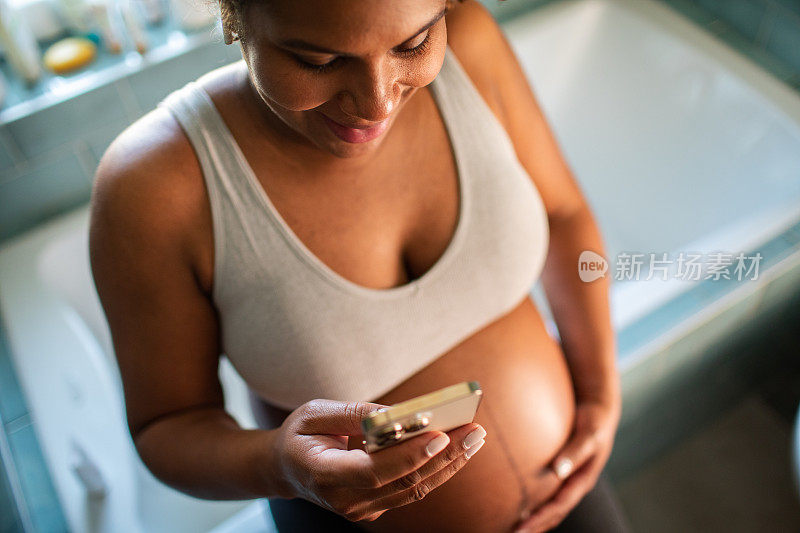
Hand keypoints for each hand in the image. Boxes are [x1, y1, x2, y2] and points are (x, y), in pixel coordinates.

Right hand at [270, 399, 486, 521]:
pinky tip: (456, 447)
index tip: (439, 435)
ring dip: (449, 464)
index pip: (372, 471)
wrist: (286, 468)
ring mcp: (361, 509)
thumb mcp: (315, 413)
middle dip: (443, 455)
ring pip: (414, 490)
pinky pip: (411, 489)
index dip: (407, 456)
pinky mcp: (375, 507)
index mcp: (322, 474)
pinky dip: (436, 467)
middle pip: (403, 483)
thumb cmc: (301, 435)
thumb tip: (395, 414)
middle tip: (473, 429)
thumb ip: (353, 413)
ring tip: (474, 437)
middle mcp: (344, 500)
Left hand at [513, 394, 620, 531]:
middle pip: (554, 513)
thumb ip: (575, 452)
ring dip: (534, 518)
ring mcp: (568, 480)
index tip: (522, 528)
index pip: (559, 507)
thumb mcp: (589, 434)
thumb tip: (558, 470)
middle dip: (535, 526)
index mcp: (583, 480)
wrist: (599, 411)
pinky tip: (517, 503)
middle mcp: (575, 484)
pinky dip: (534, 501)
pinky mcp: (561, 472)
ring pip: (550, 506)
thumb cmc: (594, 422)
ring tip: (511, 526)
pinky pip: (546, 491)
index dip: (540, 519)